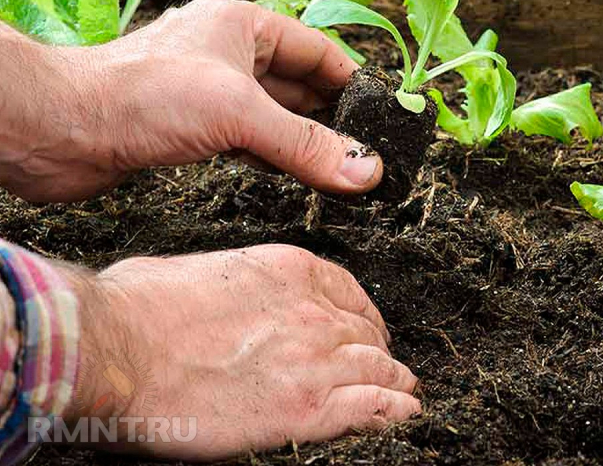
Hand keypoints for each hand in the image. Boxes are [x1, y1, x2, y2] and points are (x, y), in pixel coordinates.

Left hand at [0, 0, 381, 201]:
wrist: (62, 130)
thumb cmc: (141, 96)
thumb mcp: (239, 113)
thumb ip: (305, 144)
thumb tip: (364, 169)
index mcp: (242, 26)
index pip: (315, 49)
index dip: (351, 79)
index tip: (380, 112)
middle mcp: (227, 54)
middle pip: (297, 85)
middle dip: (331, 116)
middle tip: (366, 149)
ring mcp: (208, 92)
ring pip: (273, 116)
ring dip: (303, 141)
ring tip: (340, 167)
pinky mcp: (190, 127)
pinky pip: (247, 140)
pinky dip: (273, 157)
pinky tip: (293, 175)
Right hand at [65, 245, 419, 459]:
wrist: (117, 347)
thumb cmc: (140, 306)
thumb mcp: (198, 270)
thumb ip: (234, 284)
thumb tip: (226, 299)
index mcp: (289, 271)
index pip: (350, 291)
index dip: (364, 314)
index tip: (366, 328)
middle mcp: (311, 312)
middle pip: (366, 333)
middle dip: (377, 349)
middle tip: (382, 364)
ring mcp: (313, 360)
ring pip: (377, 369)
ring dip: (394, 380)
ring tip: (404, 390)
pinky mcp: (305, 409)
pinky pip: (371, 408)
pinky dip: (393, 411)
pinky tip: (403, 414)